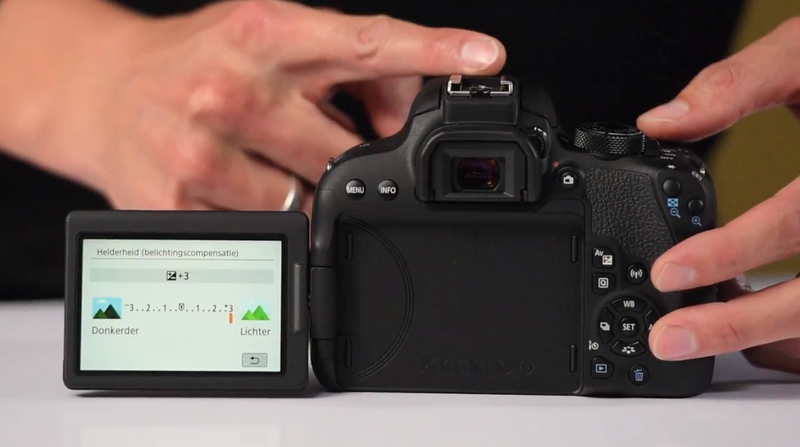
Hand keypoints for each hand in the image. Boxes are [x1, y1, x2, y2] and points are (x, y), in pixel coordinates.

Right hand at [44, 0, 504, 212]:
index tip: (486, 56)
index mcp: (264, 32)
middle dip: (350, 158)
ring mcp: (201, 150)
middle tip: (314, 137)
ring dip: (307, 191)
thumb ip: (350, 70)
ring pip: (308, 202)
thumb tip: (407, 119)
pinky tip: (238, 182)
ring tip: (267, 158)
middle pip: (346, 151)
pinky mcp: (178, 204)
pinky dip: (271, 214)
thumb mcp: (275, 39)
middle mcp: (232, 88)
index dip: (432, 49)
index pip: (365, 40)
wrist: (102, 91)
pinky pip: (264, 231)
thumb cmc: (199, 60)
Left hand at [636, 17, 799, 372]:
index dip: (732, 251)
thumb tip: (663, 120)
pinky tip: (759, 330)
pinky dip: (798, 338)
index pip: (799, 218)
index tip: (671, 272)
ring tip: (699, 336)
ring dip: (769, 336)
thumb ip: (739, 83)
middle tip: (670, 337)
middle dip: (741, 322)